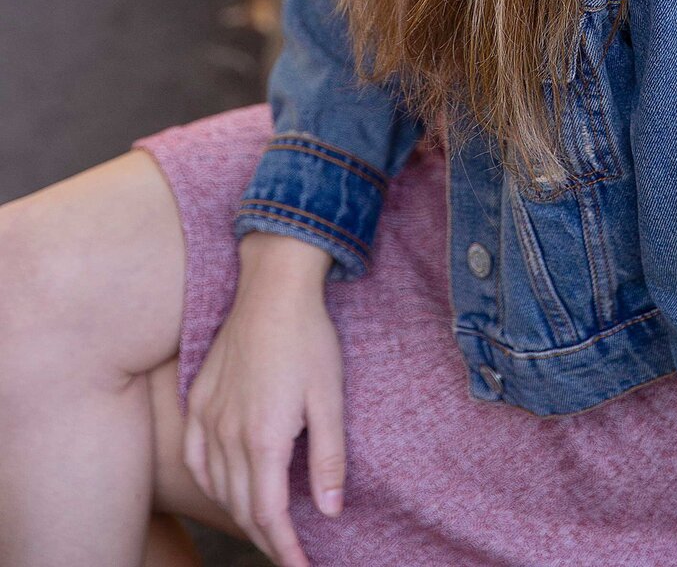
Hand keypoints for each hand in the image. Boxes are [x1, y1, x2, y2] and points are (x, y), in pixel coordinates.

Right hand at [182, 232, 343, 566]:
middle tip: (289, 553)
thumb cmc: (308, 339)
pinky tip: (223, 488)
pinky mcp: (198, 399)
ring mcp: (208, 417)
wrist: (272, 287)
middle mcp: (229, 434)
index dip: (285, 548)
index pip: (269, 514)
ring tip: (264, 528)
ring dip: (240, 513)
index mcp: (264, 438)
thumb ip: (328, 458)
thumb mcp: (329, 398)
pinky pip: (197, 457)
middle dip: (266, 537)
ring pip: (218, 486)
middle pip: (242, 506)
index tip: (301, 566)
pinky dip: (210, 483)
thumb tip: (330, 512)